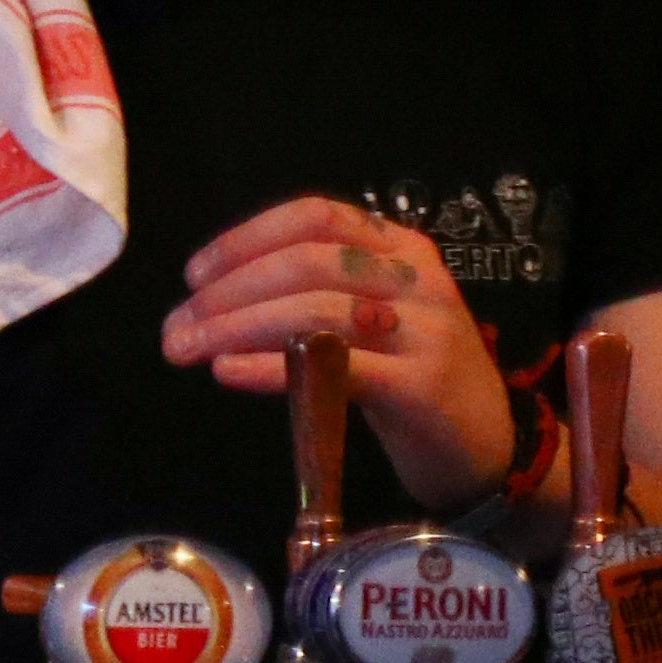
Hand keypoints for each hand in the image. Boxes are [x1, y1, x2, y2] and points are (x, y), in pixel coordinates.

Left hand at [166, 195, 511, 506]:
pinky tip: (227, 372)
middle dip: (228, 292)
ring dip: (236, 328)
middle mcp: (417, 278)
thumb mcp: (369, 319)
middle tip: (176, 326)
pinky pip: (335, 368)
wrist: (484, 445)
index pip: (315, 217)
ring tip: (187, 350)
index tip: (194, 275)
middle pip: (306, 263)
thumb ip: (311, 295)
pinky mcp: (420, 385)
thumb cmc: (408, 377)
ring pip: (315, 310)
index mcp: (401, 247)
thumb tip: (209, 300)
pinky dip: (271, 367)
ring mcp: (425, 329)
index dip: (245, 239)